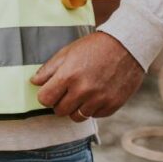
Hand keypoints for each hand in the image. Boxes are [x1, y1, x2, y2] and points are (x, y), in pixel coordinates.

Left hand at [30, 31, 144, 121]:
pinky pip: (95, 115)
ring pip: (77, 117)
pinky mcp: (113, 104)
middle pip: (60, 111)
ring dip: (76, 108)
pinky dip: (93, 108)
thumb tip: (34, 82)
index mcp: (68, 75)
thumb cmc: (94, 47)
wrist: (128, 45)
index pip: (45, 99)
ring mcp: (99, 99)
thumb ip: (49, 69)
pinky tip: (96, 95)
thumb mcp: (68, 52)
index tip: (50, 91)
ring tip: (81, 95)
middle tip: (66, 92)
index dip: (45, 96)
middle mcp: (83, 90)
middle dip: (60, 103)